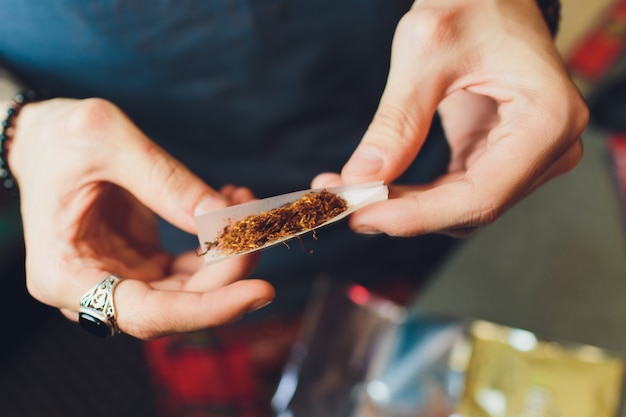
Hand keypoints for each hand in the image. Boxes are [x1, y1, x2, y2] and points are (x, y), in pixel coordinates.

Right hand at [8, 98, 273, 338]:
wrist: (45, 139)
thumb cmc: (59, 138)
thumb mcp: (106, 141)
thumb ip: (165, 181)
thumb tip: (224, 217)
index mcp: (67, 275)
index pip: (146, 314)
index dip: (208, 309)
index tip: (260, 291)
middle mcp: (93, 289)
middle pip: (177, 304)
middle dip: (227, 271)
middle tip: (256, 228)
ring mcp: (120, 278)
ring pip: (190, 289)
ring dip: (227, 255)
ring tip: (246, 205)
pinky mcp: (141, 263)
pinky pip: (189, 266)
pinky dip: (216, 243)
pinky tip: (231, 206)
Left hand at [313, 0, 587, 236]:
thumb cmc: (472, 4)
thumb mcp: (427, 50)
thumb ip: (397, 119)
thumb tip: (360, 178)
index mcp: (548, 121)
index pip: (480, 197)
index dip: (417, 216)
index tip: (361, 216)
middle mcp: (549, 150)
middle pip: (468, 208)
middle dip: (401, 213)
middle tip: (341, 203)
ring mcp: (527, 158)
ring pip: (458, 208)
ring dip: (403, 208)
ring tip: (351, 190)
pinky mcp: (500, 158)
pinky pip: (454, 194)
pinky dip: (414, 196)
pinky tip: (377, 186)